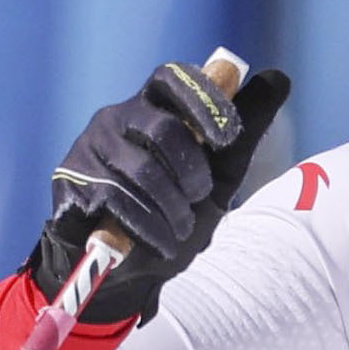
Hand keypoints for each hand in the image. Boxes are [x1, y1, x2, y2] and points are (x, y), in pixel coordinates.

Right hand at [31, 60, 292, 326]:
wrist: (132, 273)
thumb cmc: (174, 217)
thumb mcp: (219, 176)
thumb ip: (245, 130)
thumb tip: (278, 77)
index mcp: (152, 107)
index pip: (173, 78)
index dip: (203, 100)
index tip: (227, 137)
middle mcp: (116, 118)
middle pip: (162, 127)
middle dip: (191, 172)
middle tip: (198, 198)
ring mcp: (89, 147)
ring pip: (142, 170)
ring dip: (172, 209)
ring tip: (181, 230)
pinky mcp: (69, 181)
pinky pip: (115, 198)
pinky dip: (148, 228)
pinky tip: (160, 244)